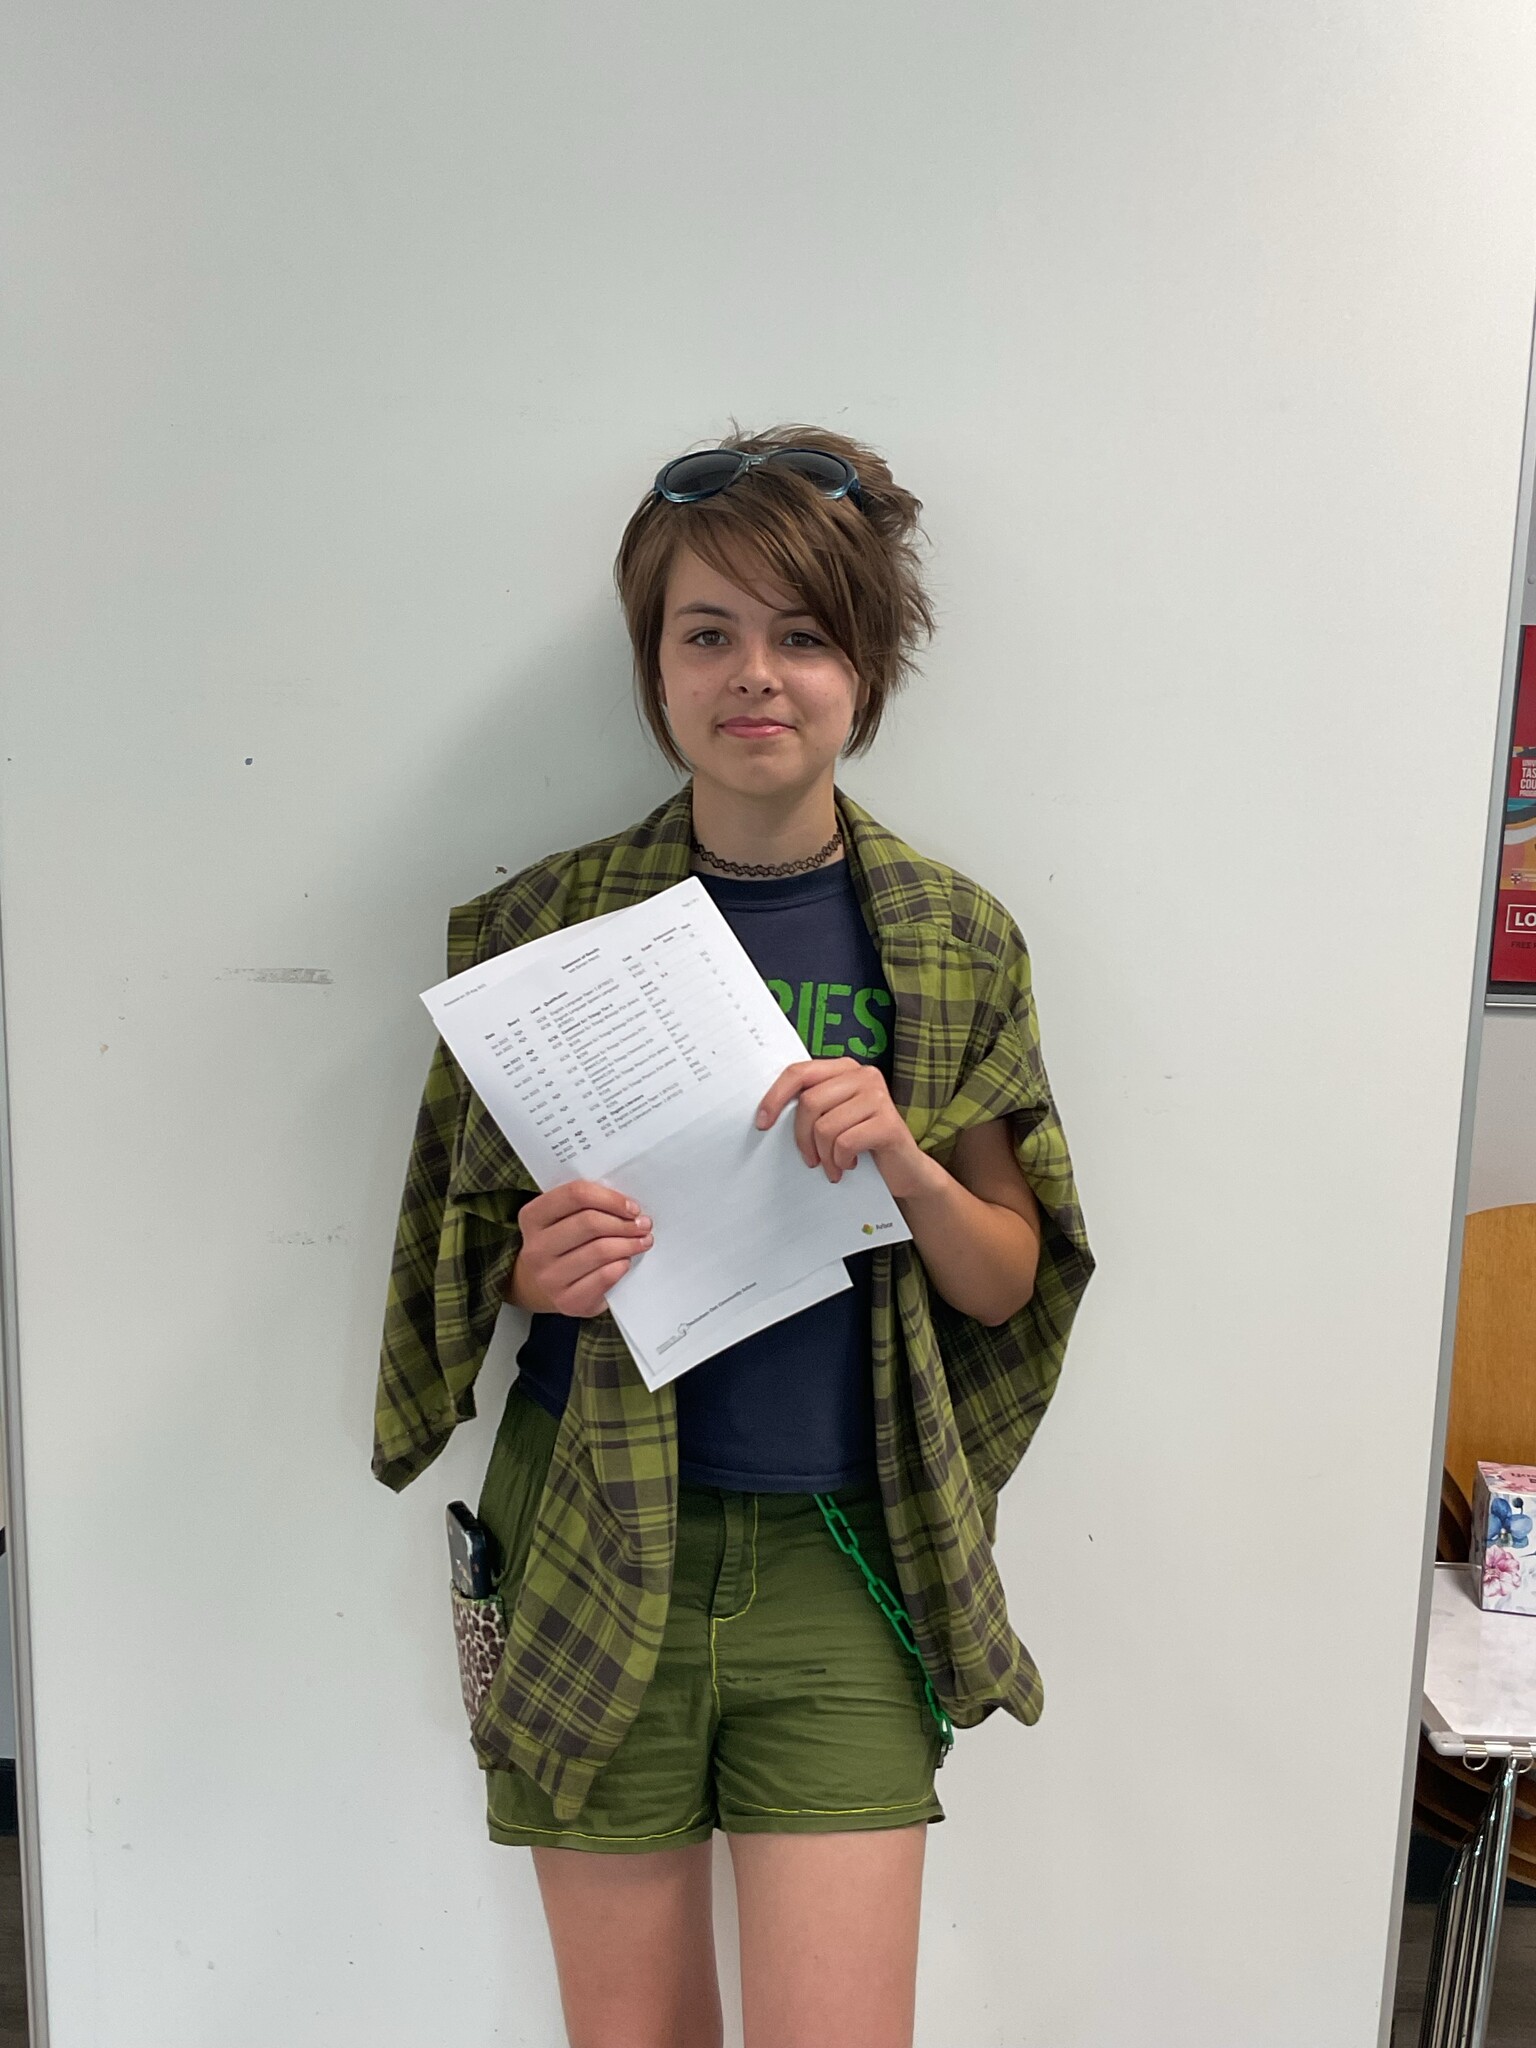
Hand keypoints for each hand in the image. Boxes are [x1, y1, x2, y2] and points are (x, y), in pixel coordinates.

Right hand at [506, 1179, 651, 1318]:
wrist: (544, 1287)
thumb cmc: (564, 1244)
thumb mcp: (564, 1218)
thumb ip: (588, 1206)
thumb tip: (629, 1207)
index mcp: (532, 1217)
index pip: (575, 1195)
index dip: (610, 1198)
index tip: (632, 1207)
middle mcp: (535, 1248)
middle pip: (590, 1223)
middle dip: (624, 1223)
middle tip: (643, 1225)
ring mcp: (549, 1278)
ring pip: (600, 1250)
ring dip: (629, 1244)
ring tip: (643, 1241)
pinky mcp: (567, 1301)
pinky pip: (604, 1277)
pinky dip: (621, 1266)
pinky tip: (626, 1261)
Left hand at [754, 1059, 936, 1199]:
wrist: (905, 1169)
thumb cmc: (862, 1143)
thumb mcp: (833, 1118)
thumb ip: (811, 1107)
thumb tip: (766, 1114)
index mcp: (844, 1068)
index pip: (799, 1072)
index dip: (775, 1097)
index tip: (761, 1123)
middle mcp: (863, 1075)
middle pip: (809, 1102)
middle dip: (802, 1137)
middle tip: (810, 1159)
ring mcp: (879, 1096)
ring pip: (825, 1126)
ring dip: (824, 1155)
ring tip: (832, 1165)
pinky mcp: (889, 1123)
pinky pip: (845, 1142)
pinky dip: (840, 1161)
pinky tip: (849, 1165)